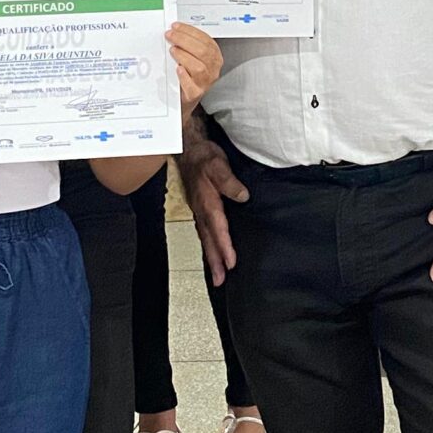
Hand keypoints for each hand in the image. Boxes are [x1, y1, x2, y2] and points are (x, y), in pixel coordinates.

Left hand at [167, 23, 222, 114]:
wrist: (186, 98)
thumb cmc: (190, 74)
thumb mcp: (194, 57)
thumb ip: (189, 45)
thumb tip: (176, 31)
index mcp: (214, 56)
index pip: (205, 40)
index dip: (190, 31)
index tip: (176, 26)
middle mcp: (213, 69)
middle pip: (203, 52)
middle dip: (184, 40)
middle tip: (170, 35)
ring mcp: (205, 82)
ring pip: (199, 67)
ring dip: (184, 56)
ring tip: (173, 50)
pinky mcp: (195, 93)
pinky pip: (191, 85)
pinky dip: (184, 76)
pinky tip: (178, 68)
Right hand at [177, 136, 246, 285]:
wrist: (189, 150)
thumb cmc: (204, 157)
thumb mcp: (219, 165)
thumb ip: (230, 181)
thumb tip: (242, 196)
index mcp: (207, 202)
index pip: (218, 228)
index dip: (225, 246)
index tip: (231, 262)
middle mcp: (201, 210)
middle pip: (209, 241)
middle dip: (215, 262)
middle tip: (221, 281)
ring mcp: (199, 211)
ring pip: (205, 239)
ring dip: (211, 258)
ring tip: (217, 276)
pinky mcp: (200, 210)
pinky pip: (204, 233)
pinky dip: (208, 247)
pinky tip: (213, 255)